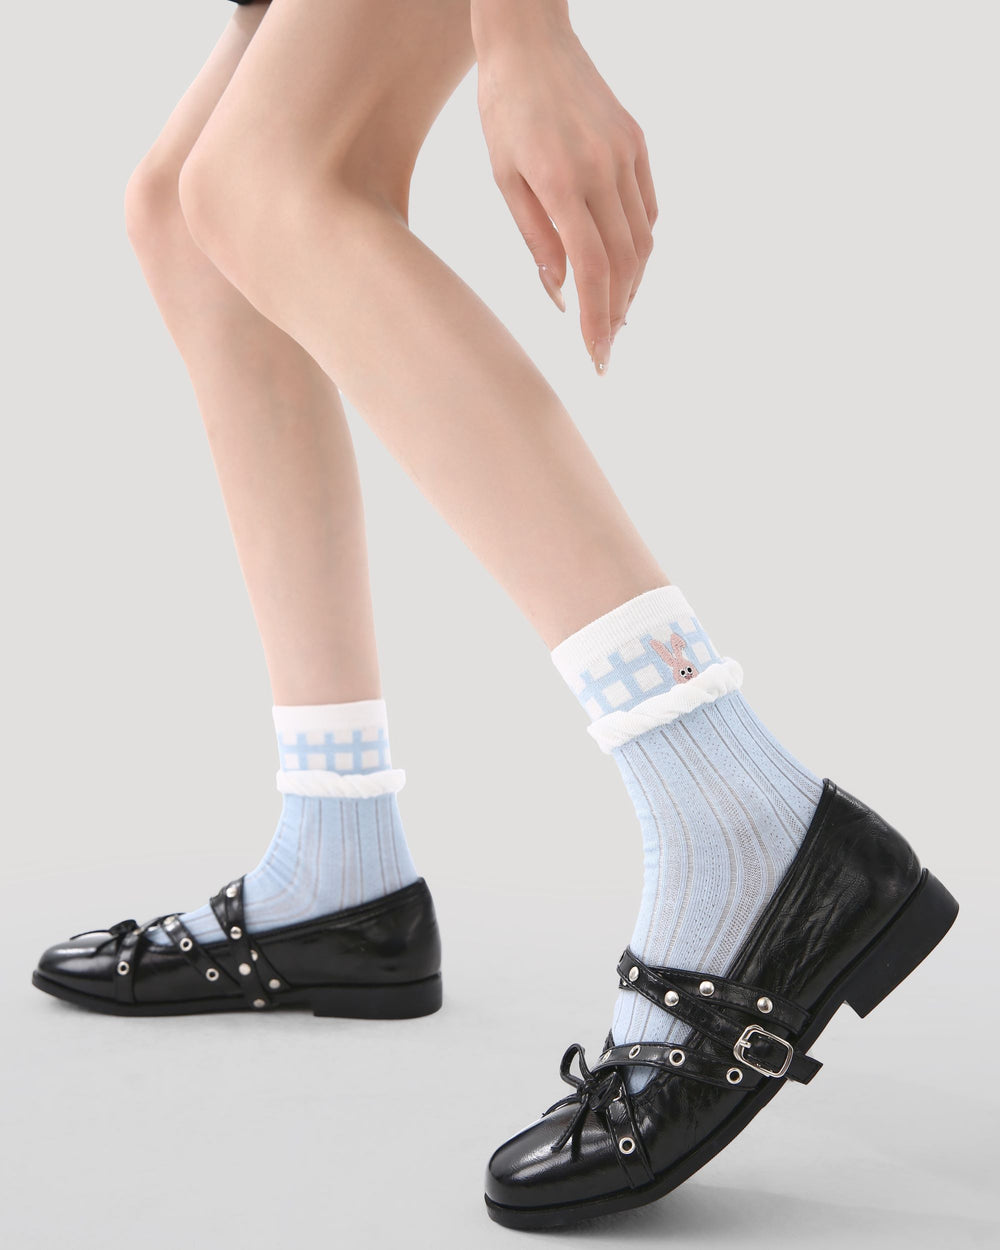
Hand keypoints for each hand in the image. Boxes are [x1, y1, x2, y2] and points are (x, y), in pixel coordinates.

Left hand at [473, 1, 656, 374]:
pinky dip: (638, 247)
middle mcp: (602, 169)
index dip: (597, 320)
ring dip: (632, 286)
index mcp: (561, 181)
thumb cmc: (504, 110)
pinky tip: (623, 267)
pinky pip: (647, 209)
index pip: (592, 268)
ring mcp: (626, 155)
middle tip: (605, 348)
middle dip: (616, 313)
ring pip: (642, 240)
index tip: (597, 357)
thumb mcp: (504, 178)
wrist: (531, 41)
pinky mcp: (637, 144)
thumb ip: (536, 240)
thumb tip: (562, 296)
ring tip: (614, 316)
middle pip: (623, 263)